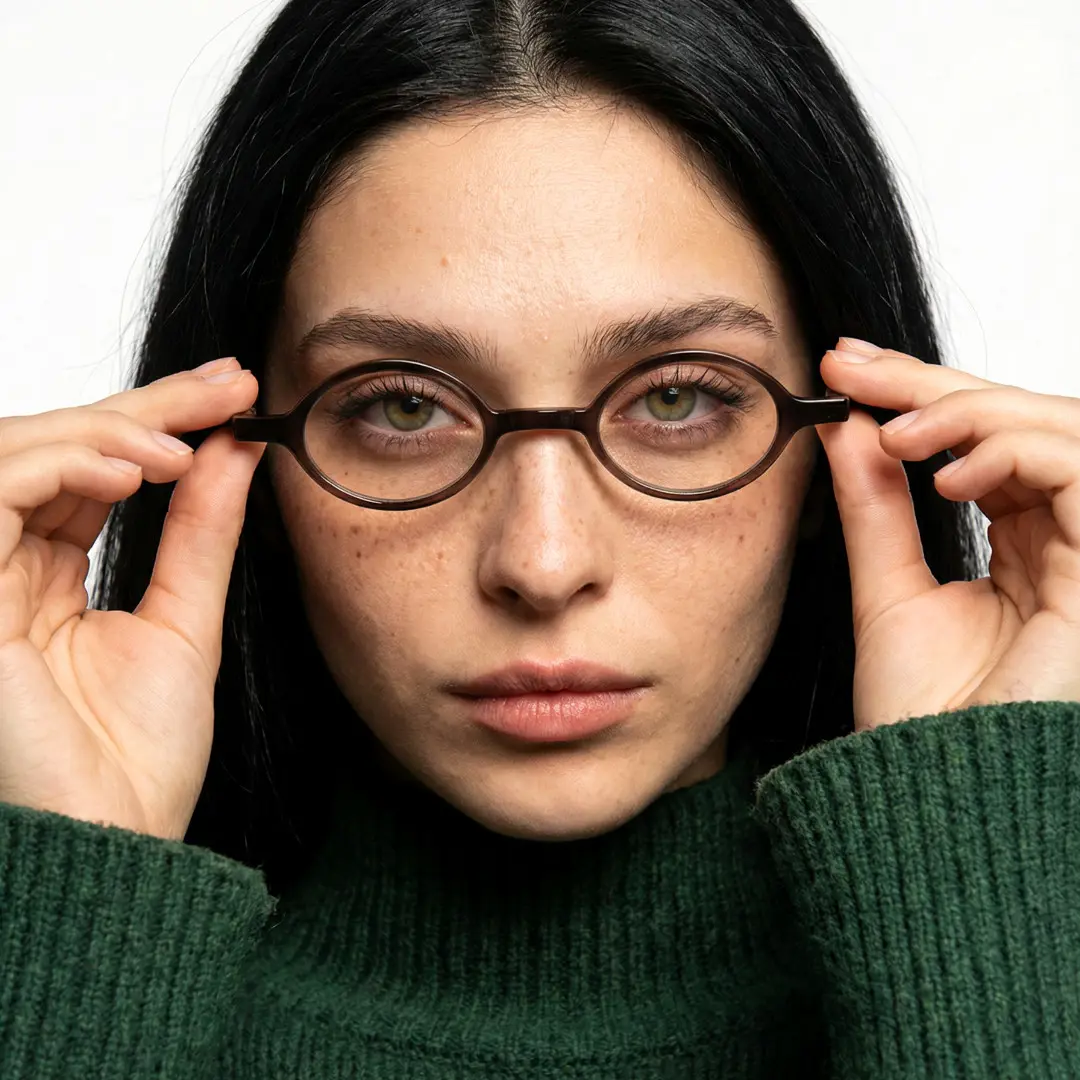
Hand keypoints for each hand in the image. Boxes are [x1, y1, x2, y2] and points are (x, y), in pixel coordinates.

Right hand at [0, 358, 264, 839]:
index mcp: (48, 576)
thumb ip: (198, 531)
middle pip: (57, 449)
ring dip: (104, 430)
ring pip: (16, 455)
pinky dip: (64, 465)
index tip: (233, 391)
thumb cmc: (138, 758)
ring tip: (180, 443)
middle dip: (144, 406)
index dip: (158, 419)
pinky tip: (135, 468)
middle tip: (227, 386)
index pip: (94, 469)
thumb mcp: (185, 619)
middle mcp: (3, 568)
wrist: (114, 844)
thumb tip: (233, 449)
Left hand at [816, 338, 1079, 731]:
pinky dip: (1013, 451)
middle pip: (1020, 421)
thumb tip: (848, 427)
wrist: (937, 794)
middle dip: (932, 384)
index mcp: (1021, 542)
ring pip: (1060, 429)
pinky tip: (946, 474)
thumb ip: (874, 505)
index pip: (982, 440)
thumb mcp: (885, 587)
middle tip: (852, 369)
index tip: (842, 368)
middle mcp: (1064, 540)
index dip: (918, 394)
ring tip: (897, 434)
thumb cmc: (918, 714)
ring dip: (972, 411)